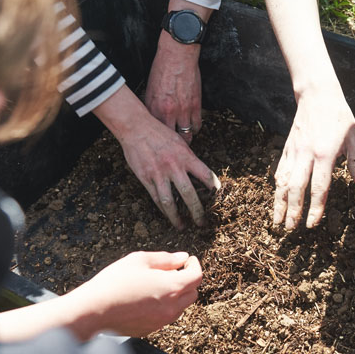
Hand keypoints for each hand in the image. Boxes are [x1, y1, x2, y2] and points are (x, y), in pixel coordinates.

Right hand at [66, 251, 202, 337]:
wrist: (94, 310)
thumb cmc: (115, 281)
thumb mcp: (139, 260)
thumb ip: (165, 259)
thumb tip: (183, 258)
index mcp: (172, 288)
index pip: (197, 276)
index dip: (195, 265)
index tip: (189, 260)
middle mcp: (172, 307)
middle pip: (192, 293)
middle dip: (188, 280)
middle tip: (174, 270)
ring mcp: (162, 321)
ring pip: (180, 307)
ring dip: (176, 295)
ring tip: (157, 284)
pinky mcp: (151, 330)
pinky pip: (165, 317)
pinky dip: (164, 307)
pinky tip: (146, 298)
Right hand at [94, 86, 219, 228]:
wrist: (136, 127)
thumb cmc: (159, 132)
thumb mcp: (179, 142)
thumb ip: (188, 158)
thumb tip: (197, 173)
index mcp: (186, 156)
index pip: (206, 175)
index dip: (214, 188)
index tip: (218, 197)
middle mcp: (174, 166)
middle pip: (189, 194)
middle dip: (197, 211)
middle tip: (202, 223)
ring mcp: (159, 174)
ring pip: (170, 201)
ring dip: (177, 217)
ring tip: (182, 226)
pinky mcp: (146, 178)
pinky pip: (156, 197)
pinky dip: (163, 208)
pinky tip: (168, 215)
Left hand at [144, 0, 207, 141]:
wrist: (177, 55)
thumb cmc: (161, 69)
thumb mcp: (150, 88)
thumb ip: (151, 105)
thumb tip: (152, 118)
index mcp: (153, 108)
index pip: (155, 132)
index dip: (157, 141)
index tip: (158, 145)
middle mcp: (168, 112)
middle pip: (171, 139)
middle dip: (173, 146)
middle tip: (173, 148)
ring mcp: (183, 110)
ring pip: (187, 136)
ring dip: (186, 139)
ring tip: (184, 140)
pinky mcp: (196, 105)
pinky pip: (197, 125)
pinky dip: (195, 128)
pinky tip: (192, 127)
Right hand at [273, 91, 354, 229]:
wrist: (317, 95)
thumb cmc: (339, 116)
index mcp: (325, 153)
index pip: (319, 186)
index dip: (315, 207)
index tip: (312, 224)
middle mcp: (306, 154)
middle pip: (296, 188)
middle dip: (293, 210)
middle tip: (291, 229)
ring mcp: (293, 151)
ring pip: (283, 181)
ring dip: (279, 203)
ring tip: (278, 222)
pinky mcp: (286, 148)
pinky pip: (279, 171)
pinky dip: (277, 188)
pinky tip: (276, 200)